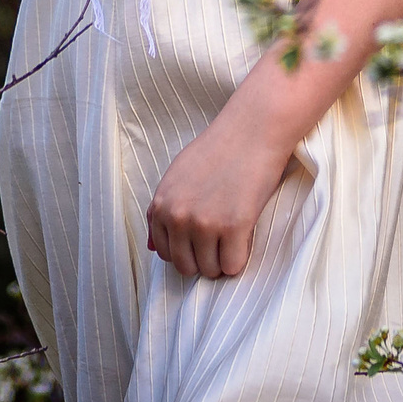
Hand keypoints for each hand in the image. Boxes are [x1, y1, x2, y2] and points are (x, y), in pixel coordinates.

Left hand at [145, 114, 290, 279]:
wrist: (251, 131)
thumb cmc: (218, 151)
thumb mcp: (177, 176)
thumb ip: (163, 211)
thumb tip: (151, 248)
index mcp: (161, 204)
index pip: (165, 253)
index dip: (187, 251)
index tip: (202, 240)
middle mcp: (178, 216)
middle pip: (187, 267)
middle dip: (204, 260)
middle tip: (221, 241)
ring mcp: (204, 223)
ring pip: (211, 270)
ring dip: (223, 261)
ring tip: (233, 237)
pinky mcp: (233, 226)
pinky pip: (233, 266)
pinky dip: (240, 259)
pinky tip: (244, 238)